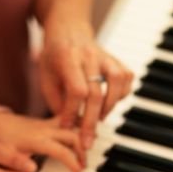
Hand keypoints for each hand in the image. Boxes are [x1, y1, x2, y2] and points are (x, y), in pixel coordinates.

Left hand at [0, 112, 83, 171]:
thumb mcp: (5, 158)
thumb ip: (18, 171)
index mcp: (37, 139)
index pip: (62, 150)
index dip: (73, 163)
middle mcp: (45, 129)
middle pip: (73, 136)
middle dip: (82, 152)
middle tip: (84, 166)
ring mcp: (47, 124)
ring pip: (73, 125)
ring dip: (83, 138)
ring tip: (86, 154)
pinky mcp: (47, 122)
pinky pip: (68, 122)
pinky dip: (78, 128)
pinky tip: (83, 138)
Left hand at [39, 17, 132, 146]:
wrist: (67, 30)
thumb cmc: (54, 58)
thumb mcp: (45, 77)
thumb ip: (56, 102)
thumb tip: (70, 127)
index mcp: (67, 58)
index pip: (76, 89)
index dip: (72, 112)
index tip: (66, 125)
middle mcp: (89, 55)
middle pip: (96, 92)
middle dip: (91, 121)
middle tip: (87, 141)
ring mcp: (105, 55)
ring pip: (117, 82)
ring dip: (110, 106)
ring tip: (100, 118)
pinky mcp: (116, 58)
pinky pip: (127, 77)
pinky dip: (122, 93)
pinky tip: (110, 102)